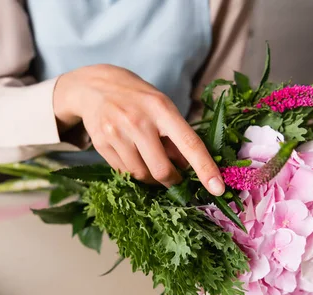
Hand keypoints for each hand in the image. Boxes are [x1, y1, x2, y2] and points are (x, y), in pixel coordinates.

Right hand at [53, 64, 224, 195]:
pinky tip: (134, 157)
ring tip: (152, 163)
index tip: (218, 189)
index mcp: (161, 109)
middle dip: (172, 180)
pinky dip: (133, 172)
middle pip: (161, 170)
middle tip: (175, 178)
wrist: (95, 87)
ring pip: (141, 175)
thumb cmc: (138, 99)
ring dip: (152, 178)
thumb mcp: (162, 107)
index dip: (205, 168)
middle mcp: (138, 121)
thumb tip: (190, 169)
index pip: (189, 144)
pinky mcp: (100, 144)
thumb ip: (176, 137)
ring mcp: (117, 133)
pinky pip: (124, 172)